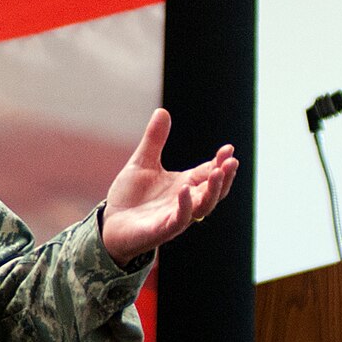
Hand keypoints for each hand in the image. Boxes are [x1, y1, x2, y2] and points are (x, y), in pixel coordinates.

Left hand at [101, 108, 238, 263]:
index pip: (209, 173)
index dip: (220, 162)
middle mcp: (185, 201)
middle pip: (214, 191)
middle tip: (232, 161)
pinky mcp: (162, 229)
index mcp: (185, 185)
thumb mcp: (142, 163)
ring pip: (203, 206)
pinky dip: (185, 205)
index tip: (229, 149)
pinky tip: (185, 189)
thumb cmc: (130, 196)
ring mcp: (175, 216)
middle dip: (225, 176)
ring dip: (213, 190)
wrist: (109, 223)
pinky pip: (179, 219)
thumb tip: (162, 111)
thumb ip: (154, 141)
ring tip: (218, 172)